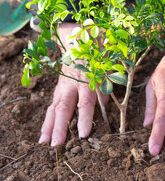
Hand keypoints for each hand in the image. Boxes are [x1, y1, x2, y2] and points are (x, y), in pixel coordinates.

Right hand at [38, 22, 107, 145]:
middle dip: (60, 126)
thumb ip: (105, 84)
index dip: (85, 117)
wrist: (76, 36)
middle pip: (64, 107)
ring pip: (54, 107)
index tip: (83, 134)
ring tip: (44, 142)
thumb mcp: (104, 64)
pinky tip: (44, 132)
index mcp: (85, 77)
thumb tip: (104, 105)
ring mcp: (62, 85)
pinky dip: (48, 118)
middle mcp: (70, 83)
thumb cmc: (94, 50)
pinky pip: (52, 104)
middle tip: (57, 144)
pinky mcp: (59, 87)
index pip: (85, 101)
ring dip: (49, 125)